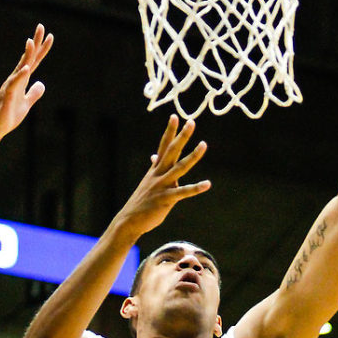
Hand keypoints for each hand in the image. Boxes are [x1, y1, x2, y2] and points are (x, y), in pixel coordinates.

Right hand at [0, 24, 53, 142]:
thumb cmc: (9, 116)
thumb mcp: (27, 104)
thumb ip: (34, 93)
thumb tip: (41, 84)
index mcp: (22, 80)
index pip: (34, 61)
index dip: (42, 49)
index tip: (50, 36)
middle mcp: (16, 79)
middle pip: (27, 58)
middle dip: (35, 43)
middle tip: (41, 26)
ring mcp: (10, 86)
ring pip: (20, 67)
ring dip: (26, 55)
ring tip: (31, 42)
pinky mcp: (6, 97)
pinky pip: (14, 84)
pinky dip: (20, 76)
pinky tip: (26, 68)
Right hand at [114, 115, 210, 242]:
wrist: (129, 221)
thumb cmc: (142, 201)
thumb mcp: (148, 181)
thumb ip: (154, 167)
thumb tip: (154, 156)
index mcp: (155, 169)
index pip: (163, 145)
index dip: (169, 131)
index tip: (175, 116)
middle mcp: (158, 174)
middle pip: (172, 151)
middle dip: (182, 136)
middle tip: (191, 122)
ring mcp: (161, 185)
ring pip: (179, 168)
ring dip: (193, 156)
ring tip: (204, 144)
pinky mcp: (165, 199)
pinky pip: (183, 192)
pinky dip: (195, 188)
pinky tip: (207, 184)